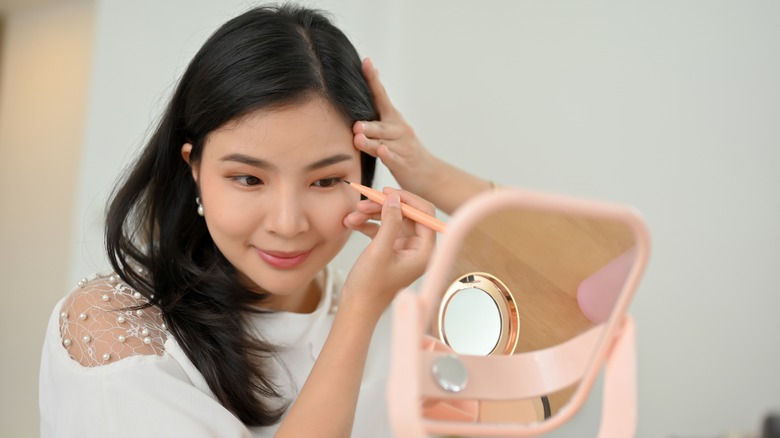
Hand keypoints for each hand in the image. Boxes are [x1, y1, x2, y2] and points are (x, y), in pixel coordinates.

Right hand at [341, 187, 435, 318]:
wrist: (357, 308)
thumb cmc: (370, 288)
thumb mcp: (379, 251)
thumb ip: (390, 222)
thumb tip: (395, 199)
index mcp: (424, 252)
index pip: (425, 214)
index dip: (407, 200)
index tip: (387, 192)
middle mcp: (417, 249)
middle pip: (407, 215)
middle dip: (384, 207)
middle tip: (364, 201)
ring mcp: (404, 249)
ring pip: (392, 220)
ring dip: (372, 215)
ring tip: (353, 216)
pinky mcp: (391, 250)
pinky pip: (383, 229)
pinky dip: (368, 224)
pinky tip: (352, 224)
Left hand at [353, 58, 436, 196]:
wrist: (429, 173)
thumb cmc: (404, 150)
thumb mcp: (391, 130)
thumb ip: (376, 115)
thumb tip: (364, 90)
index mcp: (394, 119)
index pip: (381, 96)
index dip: (373, 79)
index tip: (366, 62)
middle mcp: (399, 129)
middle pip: (381, 125)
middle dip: (369, 123)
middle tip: (355, 123)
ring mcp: (403, 146)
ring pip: (384, 142)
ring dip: (371, 140)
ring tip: (358, 137)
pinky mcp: (404, 163)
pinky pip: (393, 158)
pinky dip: (387, 154)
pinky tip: (382, 151)